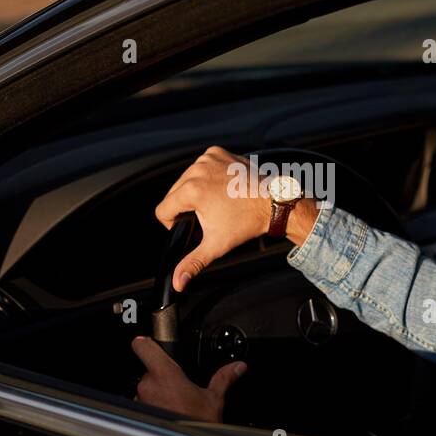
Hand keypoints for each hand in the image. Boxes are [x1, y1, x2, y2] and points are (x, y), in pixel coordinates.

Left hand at [131, 336, 245, 420]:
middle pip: (149, 370)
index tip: (150, 343)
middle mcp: (148, 386)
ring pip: (146, 389)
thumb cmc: (198, 426)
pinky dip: (153, 407)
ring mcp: (141, 402)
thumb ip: (223, 378)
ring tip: (174, 404)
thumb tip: (237, 367)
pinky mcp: (139, 415)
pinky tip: (169, 413)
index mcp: (165, 375)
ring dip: (157, 394)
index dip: (146, 342)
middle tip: (178, 388)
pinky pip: (143, 404)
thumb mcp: (214, 399)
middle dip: (162, 377)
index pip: (143, 346)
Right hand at [155, 146, 271, 291]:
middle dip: (185, 207)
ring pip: (186, 179)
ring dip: (195, 191)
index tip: (192, 227)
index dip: (173, 224)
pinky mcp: (217, 152)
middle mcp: (197, 169)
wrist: (273, 202)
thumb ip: (192, 263)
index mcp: (192, 190)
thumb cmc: (247, 222)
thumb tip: (177, 283)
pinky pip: (200, 166)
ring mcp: (208, 158)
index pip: (162, 210)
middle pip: (173, 193)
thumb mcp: (216, 245)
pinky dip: (206, 175)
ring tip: (215, 201)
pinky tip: (220, 187)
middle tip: (208, 216)